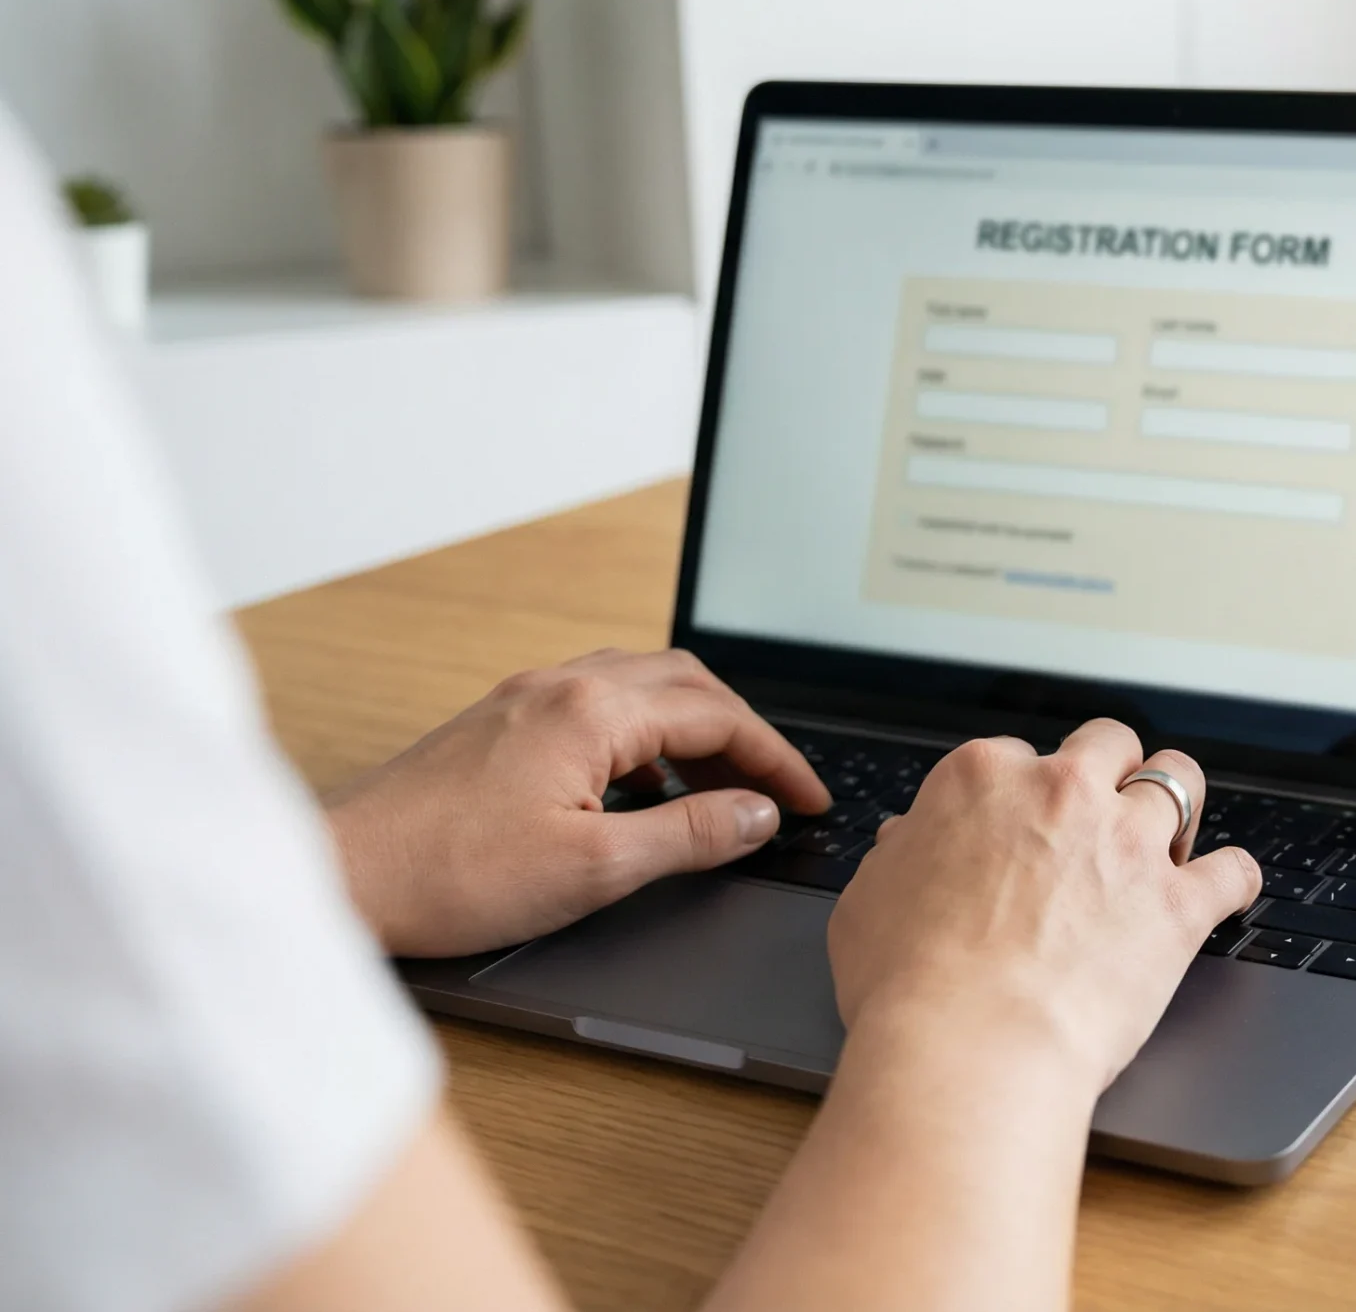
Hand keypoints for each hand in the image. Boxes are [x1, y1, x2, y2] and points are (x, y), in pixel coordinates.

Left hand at [323, 648, 831, 956]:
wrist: (340, 876)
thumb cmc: (449, 876)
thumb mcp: (595, 869)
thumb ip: (690, 835)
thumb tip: (757, 814)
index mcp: (592, 711)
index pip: (719, 716)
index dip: (777, 760)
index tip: (811, 800)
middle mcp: (560, 686)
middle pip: (687, 682)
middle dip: (744, 732)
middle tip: (776, 789)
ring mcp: (524, 697)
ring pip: (641, 684)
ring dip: (695, 724)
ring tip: (723, 782)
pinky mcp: (499, 720)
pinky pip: (599, 701)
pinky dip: (646, 730)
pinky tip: (645, 780)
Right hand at [825, 719, 1260, 1097]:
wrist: (967, 1047)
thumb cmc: (905, 987)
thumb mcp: (868, 904)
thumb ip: (899, 859)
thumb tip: (908, 842)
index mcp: (981, 780)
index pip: (1016, 757)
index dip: (1023, 796)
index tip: (1025, 827)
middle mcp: (1061, 793)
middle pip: (1107, 745)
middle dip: (1109, 776)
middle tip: (1102, 820)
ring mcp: (1128, 844)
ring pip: (1180, 781)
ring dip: (1179, 806)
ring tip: (1171, 838)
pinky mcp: (1178, 903)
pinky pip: (1233, 870)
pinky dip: (1234, 881)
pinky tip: (1227, 893)